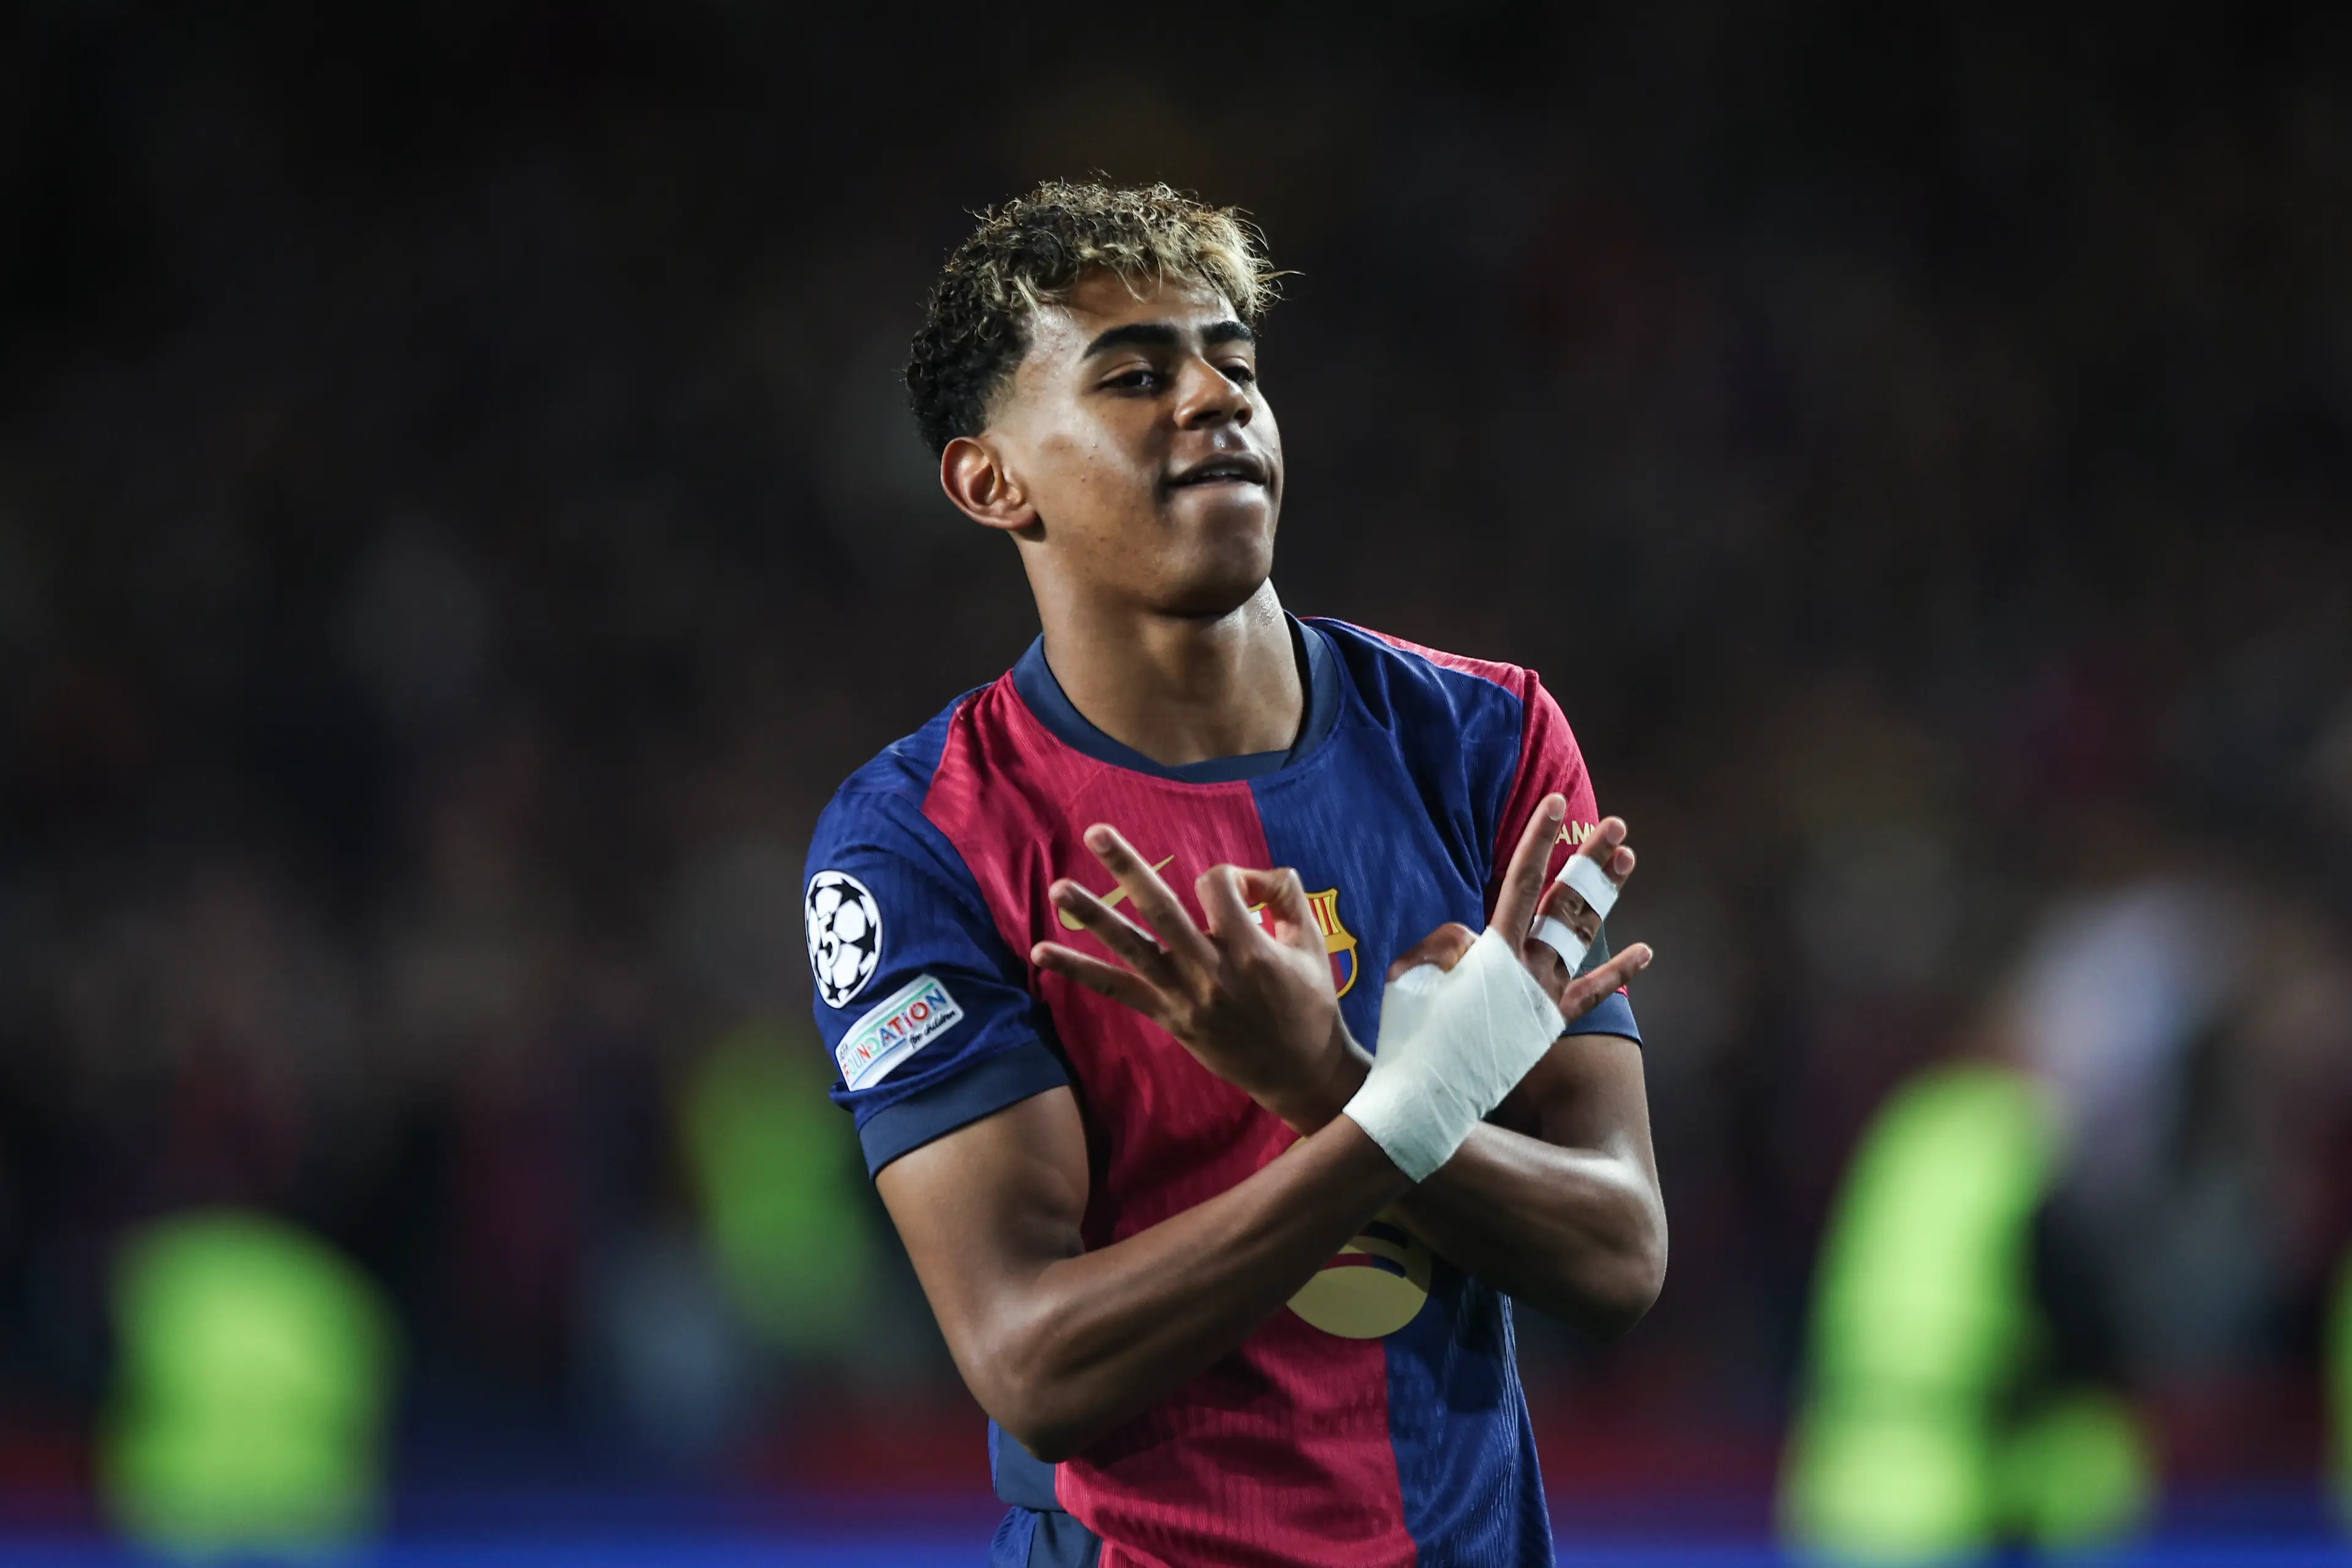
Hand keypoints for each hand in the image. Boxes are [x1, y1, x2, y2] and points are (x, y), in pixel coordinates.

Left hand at [1032, 825, 1358, 1130]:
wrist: (1299, 1071)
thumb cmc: (1310, 1003)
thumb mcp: (1313, 942)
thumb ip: (1285, 893)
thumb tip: (1246, 874)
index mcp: (1251, 949)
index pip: (1219, 885)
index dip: (1227, 876)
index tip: (1243, 894)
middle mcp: (1210, 971)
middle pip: (1162, 909)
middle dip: (1128, 867)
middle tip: (1096, 832)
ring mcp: (1183, 996)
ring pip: (1131, 948)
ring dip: (1092, 916)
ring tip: (1057, 889)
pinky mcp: (1167, 1016)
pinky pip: (1116, 990)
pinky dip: (1078, 971)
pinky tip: (1041, 954)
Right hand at [1387, 796, 1651, 1021]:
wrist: (1427, 1097)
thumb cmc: (1409, 1035)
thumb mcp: (1411, 977)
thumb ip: (1443, 946)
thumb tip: (1472, 941)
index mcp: (1491, 953)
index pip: (1520, 882)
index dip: (1540, 839)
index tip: (1557, 804)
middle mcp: (1527, 969)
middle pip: (1565, 900)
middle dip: (1589, 859)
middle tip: (1615, 826)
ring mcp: (1543, 996)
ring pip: (1582, 932)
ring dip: (1605, 894)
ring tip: (1627, 857)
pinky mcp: (1549, 1023)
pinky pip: (1591, 992)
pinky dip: (1618, 970)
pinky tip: (1646, 950)